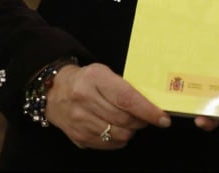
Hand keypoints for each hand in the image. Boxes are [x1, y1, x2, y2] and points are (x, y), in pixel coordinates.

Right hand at [45, 63, 170, 148]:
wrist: (54, 91)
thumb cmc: (86, 80)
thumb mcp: (104, 73)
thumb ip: (124, 87)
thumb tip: (150, 104)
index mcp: (95, 79)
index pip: (127, 99)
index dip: (148, 111)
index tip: (163, 119)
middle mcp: (85, 100)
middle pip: (124, 119)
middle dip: (142, 121)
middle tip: (147, 118)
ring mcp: (79, 120)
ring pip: (117, 134)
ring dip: (131, 131)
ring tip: (132, 123)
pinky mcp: (77, 136)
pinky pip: (106, 144)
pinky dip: (118, 140)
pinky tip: (118, 130)